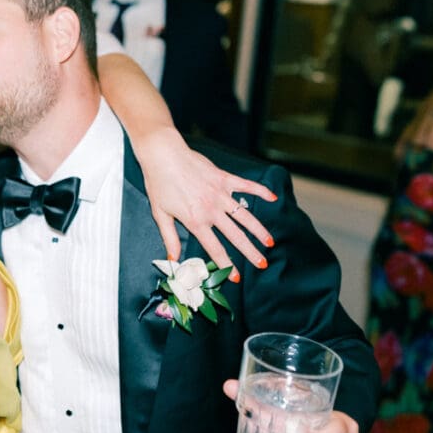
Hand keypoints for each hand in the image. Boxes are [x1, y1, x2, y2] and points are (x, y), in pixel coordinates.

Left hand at [135, 129, 275, 279]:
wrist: (163, 155)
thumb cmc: (159, 184)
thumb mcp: (160, 215)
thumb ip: (170, 238)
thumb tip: (173, 259)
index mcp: (196, 221)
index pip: (214, 248)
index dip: (226, 264)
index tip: (236, 277)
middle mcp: (211, 210)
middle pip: (235, 236)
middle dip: (250, 252)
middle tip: (262, 264)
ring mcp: (220, 193)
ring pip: (245, 215)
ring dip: (259, 230)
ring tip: (269, 242)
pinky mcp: (224, 178)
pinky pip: (247, 186)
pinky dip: (261, 191)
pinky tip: (273, 198)